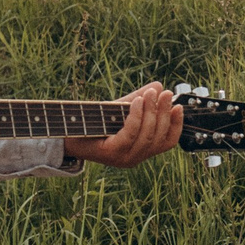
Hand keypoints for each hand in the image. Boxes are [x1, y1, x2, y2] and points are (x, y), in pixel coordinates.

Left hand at [66, 82, 183, 167]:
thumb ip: (139, 99)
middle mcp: (135, 158)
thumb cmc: (92, 121)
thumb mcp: (120, 109)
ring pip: (147, 135)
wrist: (66, 131)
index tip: (178, 106)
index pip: (167, 142)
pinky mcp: (112, 153)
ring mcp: (124, 158)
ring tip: (149, 94)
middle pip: (159, 137)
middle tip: (164, 93)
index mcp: (140, 150)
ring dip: (151, 112)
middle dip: (163, 113)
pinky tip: (136, 102)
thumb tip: (158, 86)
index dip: (176, 125)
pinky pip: (131, 133)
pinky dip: (136, 116)